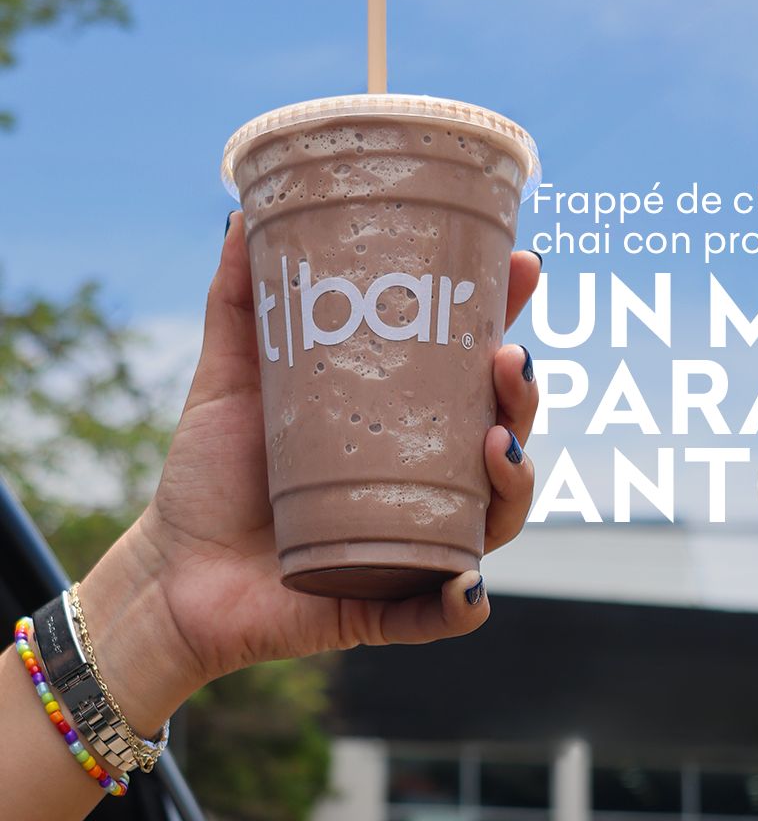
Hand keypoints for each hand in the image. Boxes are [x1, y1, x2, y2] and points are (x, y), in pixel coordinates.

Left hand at [82, 214, 540, 730]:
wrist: (171, 574)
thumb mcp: (229, 380)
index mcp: (401, 425)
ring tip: (498, 444)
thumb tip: (242, 207)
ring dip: (516, 483)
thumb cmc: (211, 475)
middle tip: (506, 359)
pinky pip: (442, 612)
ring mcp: (412, 543)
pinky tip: (466, 582)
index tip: (523, 267)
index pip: (470, 367)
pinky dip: (462, 601)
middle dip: (523, 397)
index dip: (508, 319)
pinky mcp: (387, 606)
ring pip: (494, 518)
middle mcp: (423, 481)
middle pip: (502, 436)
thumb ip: (239, 300)